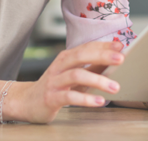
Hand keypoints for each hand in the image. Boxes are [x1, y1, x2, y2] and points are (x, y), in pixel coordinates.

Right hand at [10, 40, 124, 123]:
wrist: (27, 101)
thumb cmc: (55, 87)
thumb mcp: (74, 75)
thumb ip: (92, 68)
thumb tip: (114, 60)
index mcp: (66, 57)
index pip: (86, 47)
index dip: (104, 45)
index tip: (121, 46)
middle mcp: (59, 66)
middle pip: (81, 55)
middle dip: (102, 56)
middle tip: (121, 59)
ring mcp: (54, 81)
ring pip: (77, 75)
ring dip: (98, 80)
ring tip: (115, 87)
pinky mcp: (51, 97)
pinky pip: (70, 96)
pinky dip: (86, 98)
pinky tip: (99, 101)